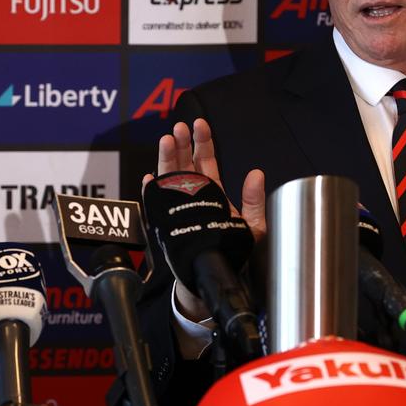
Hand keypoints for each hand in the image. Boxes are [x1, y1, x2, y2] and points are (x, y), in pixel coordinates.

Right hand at [143, 118, 264, 320]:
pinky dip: (152, 191)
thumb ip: (254, 201)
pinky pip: (156, 205)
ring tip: (166, 141)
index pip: (206, 161)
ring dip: (166, 159)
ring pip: (170, 178)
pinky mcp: (168, 224)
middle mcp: (194, 197)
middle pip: (184, 164)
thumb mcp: (252, 227)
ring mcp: (178, 209)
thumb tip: (257, 173)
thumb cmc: (234, 254)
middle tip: (179, 127)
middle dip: (181, 144)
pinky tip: (149, 179)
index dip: (203, 142)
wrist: (216, 281)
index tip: (200, 125)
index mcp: (213, 193)